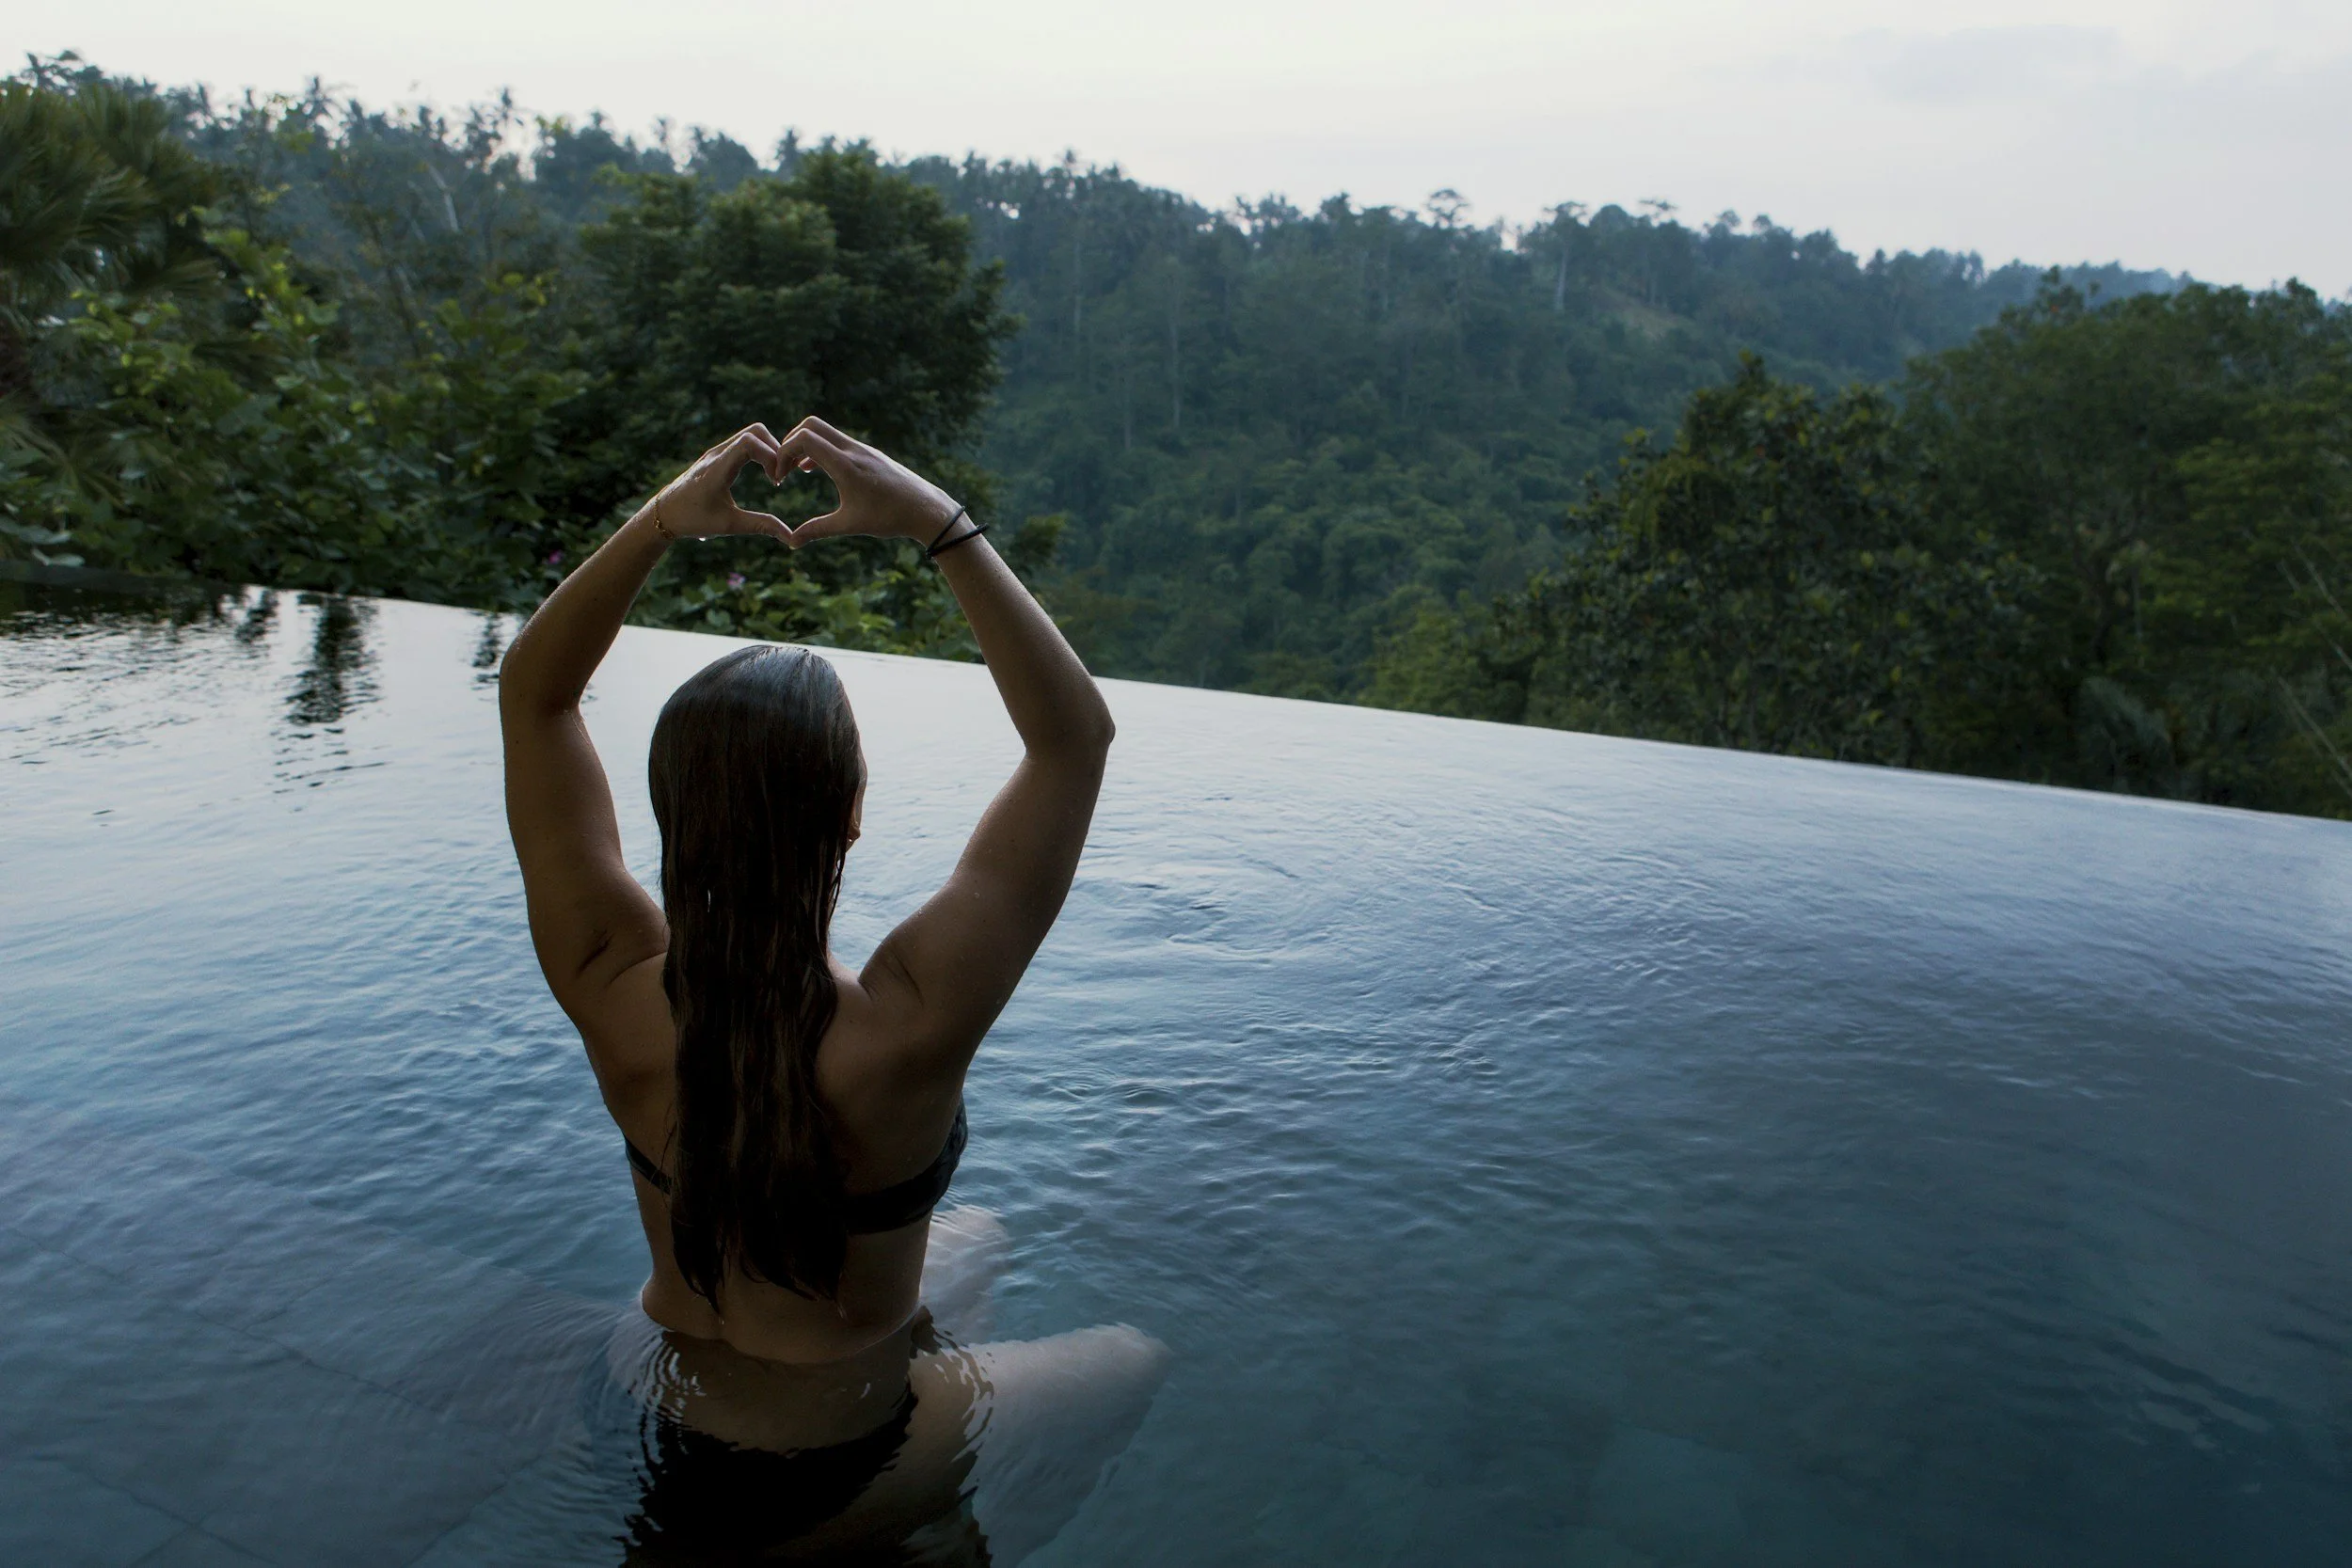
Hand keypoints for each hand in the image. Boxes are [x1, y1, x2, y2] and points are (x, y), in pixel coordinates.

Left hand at [648, 425, 792, 541]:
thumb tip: (791, 537)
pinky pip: (743, 442)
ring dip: (768, 450)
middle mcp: (716, 454)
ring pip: (750, 434)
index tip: (777, 482)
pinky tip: (764, 473)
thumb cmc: (694, 520)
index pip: (750, 443)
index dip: (771, 456)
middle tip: (780, 476)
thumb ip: (761, 526)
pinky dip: (759, 451)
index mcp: (717, 469)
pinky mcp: (716, 455)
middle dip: (776, 449)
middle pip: (755, 431)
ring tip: (775, 476)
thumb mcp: (729, 526)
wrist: (663, 513)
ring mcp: (716, 452)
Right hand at [772, 417, 961, 548]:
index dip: (783, 453)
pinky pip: (838, 441)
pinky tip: (816, 470)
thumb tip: (791, 543)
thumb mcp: (849, 525)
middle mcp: (853, 450)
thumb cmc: (889, 518)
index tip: (779, 477)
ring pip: (826, 432)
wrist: (926, 509)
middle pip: (811, 425)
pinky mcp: (870, 453)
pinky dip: (821, 449)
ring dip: (806, 446)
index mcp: (845, 465)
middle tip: (784, 468)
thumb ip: (817, 530)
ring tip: (796, 471)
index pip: (803, 439)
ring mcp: (863, 449)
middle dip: (790, 443)